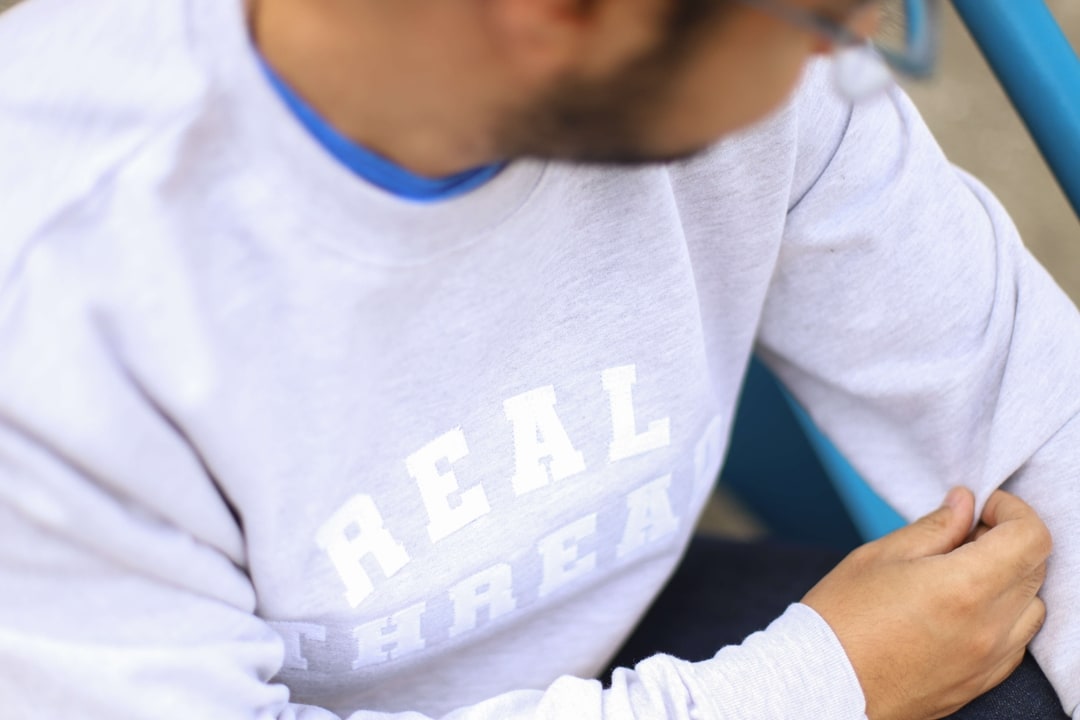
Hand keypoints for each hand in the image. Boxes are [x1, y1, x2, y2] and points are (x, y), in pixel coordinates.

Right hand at [802, 488, 1050, 719]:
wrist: (824, 684)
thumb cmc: (841, 618)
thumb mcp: (880, 556)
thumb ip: (934, 527)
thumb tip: (964, 504)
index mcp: (965, 586)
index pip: (1031, 537)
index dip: (1012, 510)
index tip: (982, 507)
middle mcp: (990, 626)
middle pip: (1036, 568)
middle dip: (1008, 540)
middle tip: (963, 534)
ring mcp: (989, 660)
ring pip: (1032, 606)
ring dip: (1009, 580)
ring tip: (962, 573)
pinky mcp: (980, 682)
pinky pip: (1017, 642)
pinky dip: (1003, 616)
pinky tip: (961, 608)